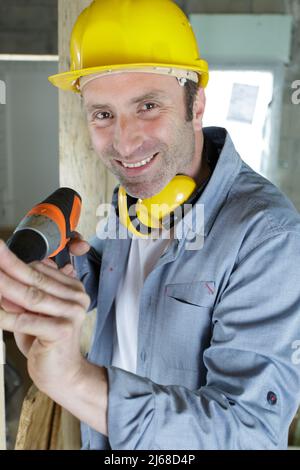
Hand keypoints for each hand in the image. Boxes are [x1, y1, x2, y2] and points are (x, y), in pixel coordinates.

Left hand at [2, 231, 89, 355]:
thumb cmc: (46, 342)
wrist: (63, 374)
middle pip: (34, 278)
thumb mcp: (33, 313)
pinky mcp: (62, 330)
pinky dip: (4, 316)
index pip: (40, 269)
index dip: (14, 263)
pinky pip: (25, 320)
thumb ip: (25, 294)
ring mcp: (72, 313)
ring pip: (30, 296)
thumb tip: (5, 276)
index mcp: (73, 288)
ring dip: (3, 287)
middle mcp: (76, 297)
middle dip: (7, 266)